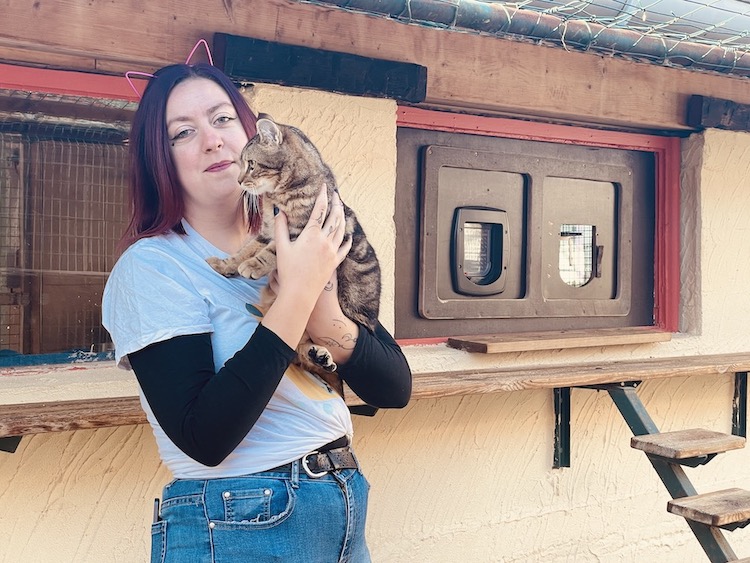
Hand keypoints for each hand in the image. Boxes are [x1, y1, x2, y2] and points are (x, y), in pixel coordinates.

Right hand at [274, 184, 347, 298]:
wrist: (300, 293)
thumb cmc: (288, 271)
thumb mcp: (281, 247)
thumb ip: (281, 227)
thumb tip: (280, 212)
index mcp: (311, 235)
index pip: (320, 209)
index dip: (323, 196)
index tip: (324, 186)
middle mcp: (325, 241)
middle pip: (334, 216)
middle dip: (336, 203)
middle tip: (336, 194)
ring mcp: (332, 251)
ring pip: (341, 229)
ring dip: (342, 217)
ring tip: (341, 209)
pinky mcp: (335, 262)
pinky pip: (344, 247)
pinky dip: (347, 238)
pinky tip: (348, 235)